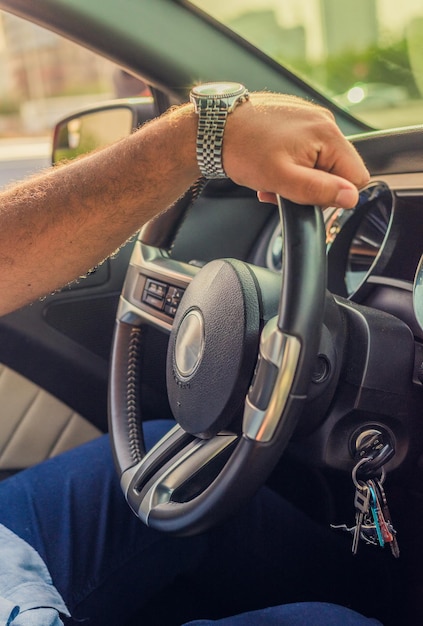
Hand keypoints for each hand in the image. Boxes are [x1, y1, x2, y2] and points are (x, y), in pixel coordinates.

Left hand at [223, 93, 368, 207]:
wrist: (213, 129)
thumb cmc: (242, 150)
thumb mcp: (282, 179)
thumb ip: (319, 190)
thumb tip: (351, 198)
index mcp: (327, 133)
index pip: (356, 177)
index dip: (333, 194)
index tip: (306, 195)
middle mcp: (322, 120)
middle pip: (337, 170)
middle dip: (312, 185)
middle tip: (283, 189)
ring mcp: (308, 117)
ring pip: (319, 162)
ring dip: (299, 176)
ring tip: (273, 178)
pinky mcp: (295, 118)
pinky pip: (305, 149)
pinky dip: (290, 163)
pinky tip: (271, 166)